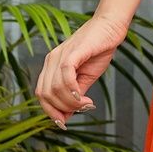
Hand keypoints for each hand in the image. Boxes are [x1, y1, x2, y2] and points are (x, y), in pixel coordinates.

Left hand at [34, 13, 127, 128]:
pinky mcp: (72, 52)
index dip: (50, 112)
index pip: (41, 95)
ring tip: (87, 103)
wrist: (111, 28)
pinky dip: (72, 90)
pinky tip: (84, 96)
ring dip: (71, 102)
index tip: (65, 122)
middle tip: (82, 109)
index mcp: (51, 67)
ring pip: (55, 88)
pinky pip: (65, 75)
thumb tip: (65, 117)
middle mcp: (51, 60)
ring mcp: (60, 55)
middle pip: (45, 95)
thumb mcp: (85, 78)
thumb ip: (74, 95)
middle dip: (62, 109)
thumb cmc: (99, 50)